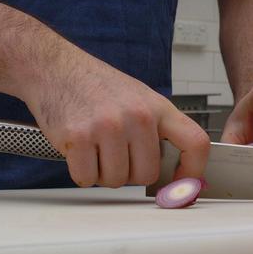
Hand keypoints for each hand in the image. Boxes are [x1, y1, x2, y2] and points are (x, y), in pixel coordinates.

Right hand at [23, 54, 209, 187]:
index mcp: (159, 108)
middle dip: (131, 173)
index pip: (195, 143)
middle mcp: (138, 116)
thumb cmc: (99, 87)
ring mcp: (108, 127)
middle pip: (147, 174)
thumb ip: (160, 131)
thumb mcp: (141, 99)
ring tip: (97, 147)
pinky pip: (87, 178)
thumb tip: (176, 172)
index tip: (183, 184)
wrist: (57, 69)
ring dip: (104, 173)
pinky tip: (80, 150)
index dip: (194, 171)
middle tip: (117, 153)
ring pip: (117, 180)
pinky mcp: (78, 137)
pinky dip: (82, 172)